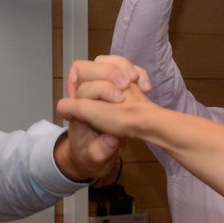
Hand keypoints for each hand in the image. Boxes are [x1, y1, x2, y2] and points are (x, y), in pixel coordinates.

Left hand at [56, 56, 151, 179]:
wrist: (97, 152)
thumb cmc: (90, 155)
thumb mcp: (93, 160)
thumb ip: (100, 152)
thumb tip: (112, 140)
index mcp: (77, 112)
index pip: (81, 88)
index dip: (97, 89)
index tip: (118, 100)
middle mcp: (86, 96)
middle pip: (88, 67)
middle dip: (108, 73)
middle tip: (126, 86)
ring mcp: (100, 88)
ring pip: (105, 62)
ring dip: (122, 67)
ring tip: (135, 81)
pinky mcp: (114, 87)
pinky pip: (122, 68)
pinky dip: (135, 72)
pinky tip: (146, 87)